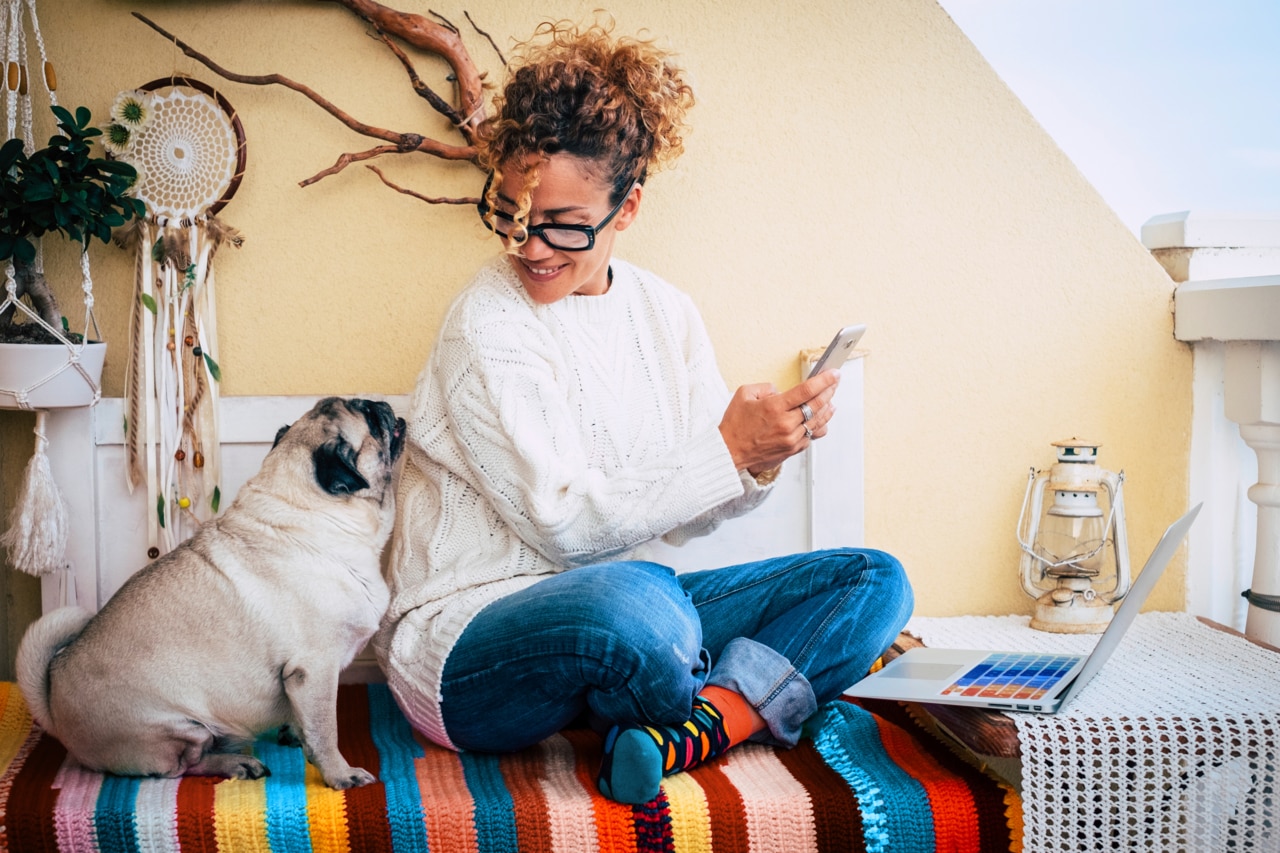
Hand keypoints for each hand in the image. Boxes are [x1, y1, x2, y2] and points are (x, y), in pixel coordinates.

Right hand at [719, 369, 839, 475]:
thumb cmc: (735, 426)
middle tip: (834, 383)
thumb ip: (766, 388)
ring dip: (827, 408)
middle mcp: (786, 423)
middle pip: (817, 405)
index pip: (806, 391)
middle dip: (829, 391)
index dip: (824, 380)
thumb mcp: (744, 394)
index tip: (833, 374)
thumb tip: (780, 391)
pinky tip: (822, 418)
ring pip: (818, 421)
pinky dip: (819, 425)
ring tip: (831, 399)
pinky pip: (812, 436)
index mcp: (774, 407)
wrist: (730, 451)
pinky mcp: (792, 449)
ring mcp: (791, 438)